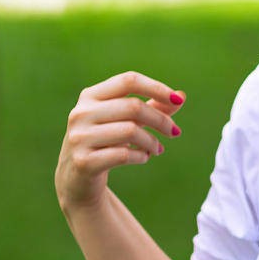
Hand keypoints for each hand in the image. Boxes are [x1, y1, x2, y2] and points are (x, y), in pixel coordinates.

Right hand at [56, 71, 185, 210]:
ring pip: (130, 130)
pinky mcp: (84, 161)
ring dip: (152, 141)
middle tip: (175, 132)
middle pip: (133, 106)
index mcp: (91, 95)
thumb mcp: (127, 121)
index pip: (128, 80)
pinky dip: (141, 156)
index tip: (176, 100)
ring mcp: (80, 137)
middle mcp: (82, 113)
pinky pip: (123, 155)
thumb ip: (153, 107)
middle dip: (161, 120)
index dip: (156, 87)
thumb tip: (181, 96)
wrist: (77, 178)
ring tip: (158, 149)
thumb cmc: (106, 142)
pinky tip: (144, 157)